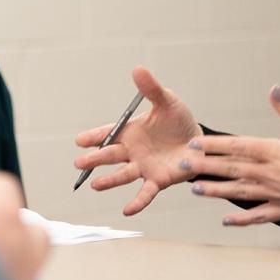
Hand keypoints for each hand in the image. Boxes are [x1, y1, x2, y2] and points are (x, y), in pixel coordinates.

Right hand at [73, 66, 204, 215]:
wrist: (200, 142)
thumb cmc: (178, 121)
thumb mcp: (167, 102)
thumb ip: (152, 89)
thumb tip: (138, 69)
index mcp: (131, 131)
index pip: (109, 133)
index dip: (94, 137)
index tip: (80, 140)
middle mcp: (133, 151)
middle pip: (111, 155)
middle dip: (95, 159)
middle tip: (79, 162)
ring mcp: (144, 167)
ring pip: (123, 174)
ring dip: (109, 180)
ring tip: (95, 185)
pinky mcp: (158, 180)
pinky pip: (146, 193)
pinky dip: (137, 202)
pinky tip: (127, 210)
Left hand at [180, 85, 279, 225]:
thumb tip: (274, 90)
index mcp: (276, 152)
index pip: (238, 146)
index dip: (214, 145)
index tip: (195, 143)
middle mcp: (271, 174)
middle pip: (232, 169)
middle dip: (205, 166)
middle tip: (182, 164)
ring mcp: (276, 195)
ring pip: (239, 192)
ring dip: (216, 191)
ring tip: (195, 190)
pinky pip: (258, 216)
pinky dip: (242, 220)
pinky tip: (226, 220)